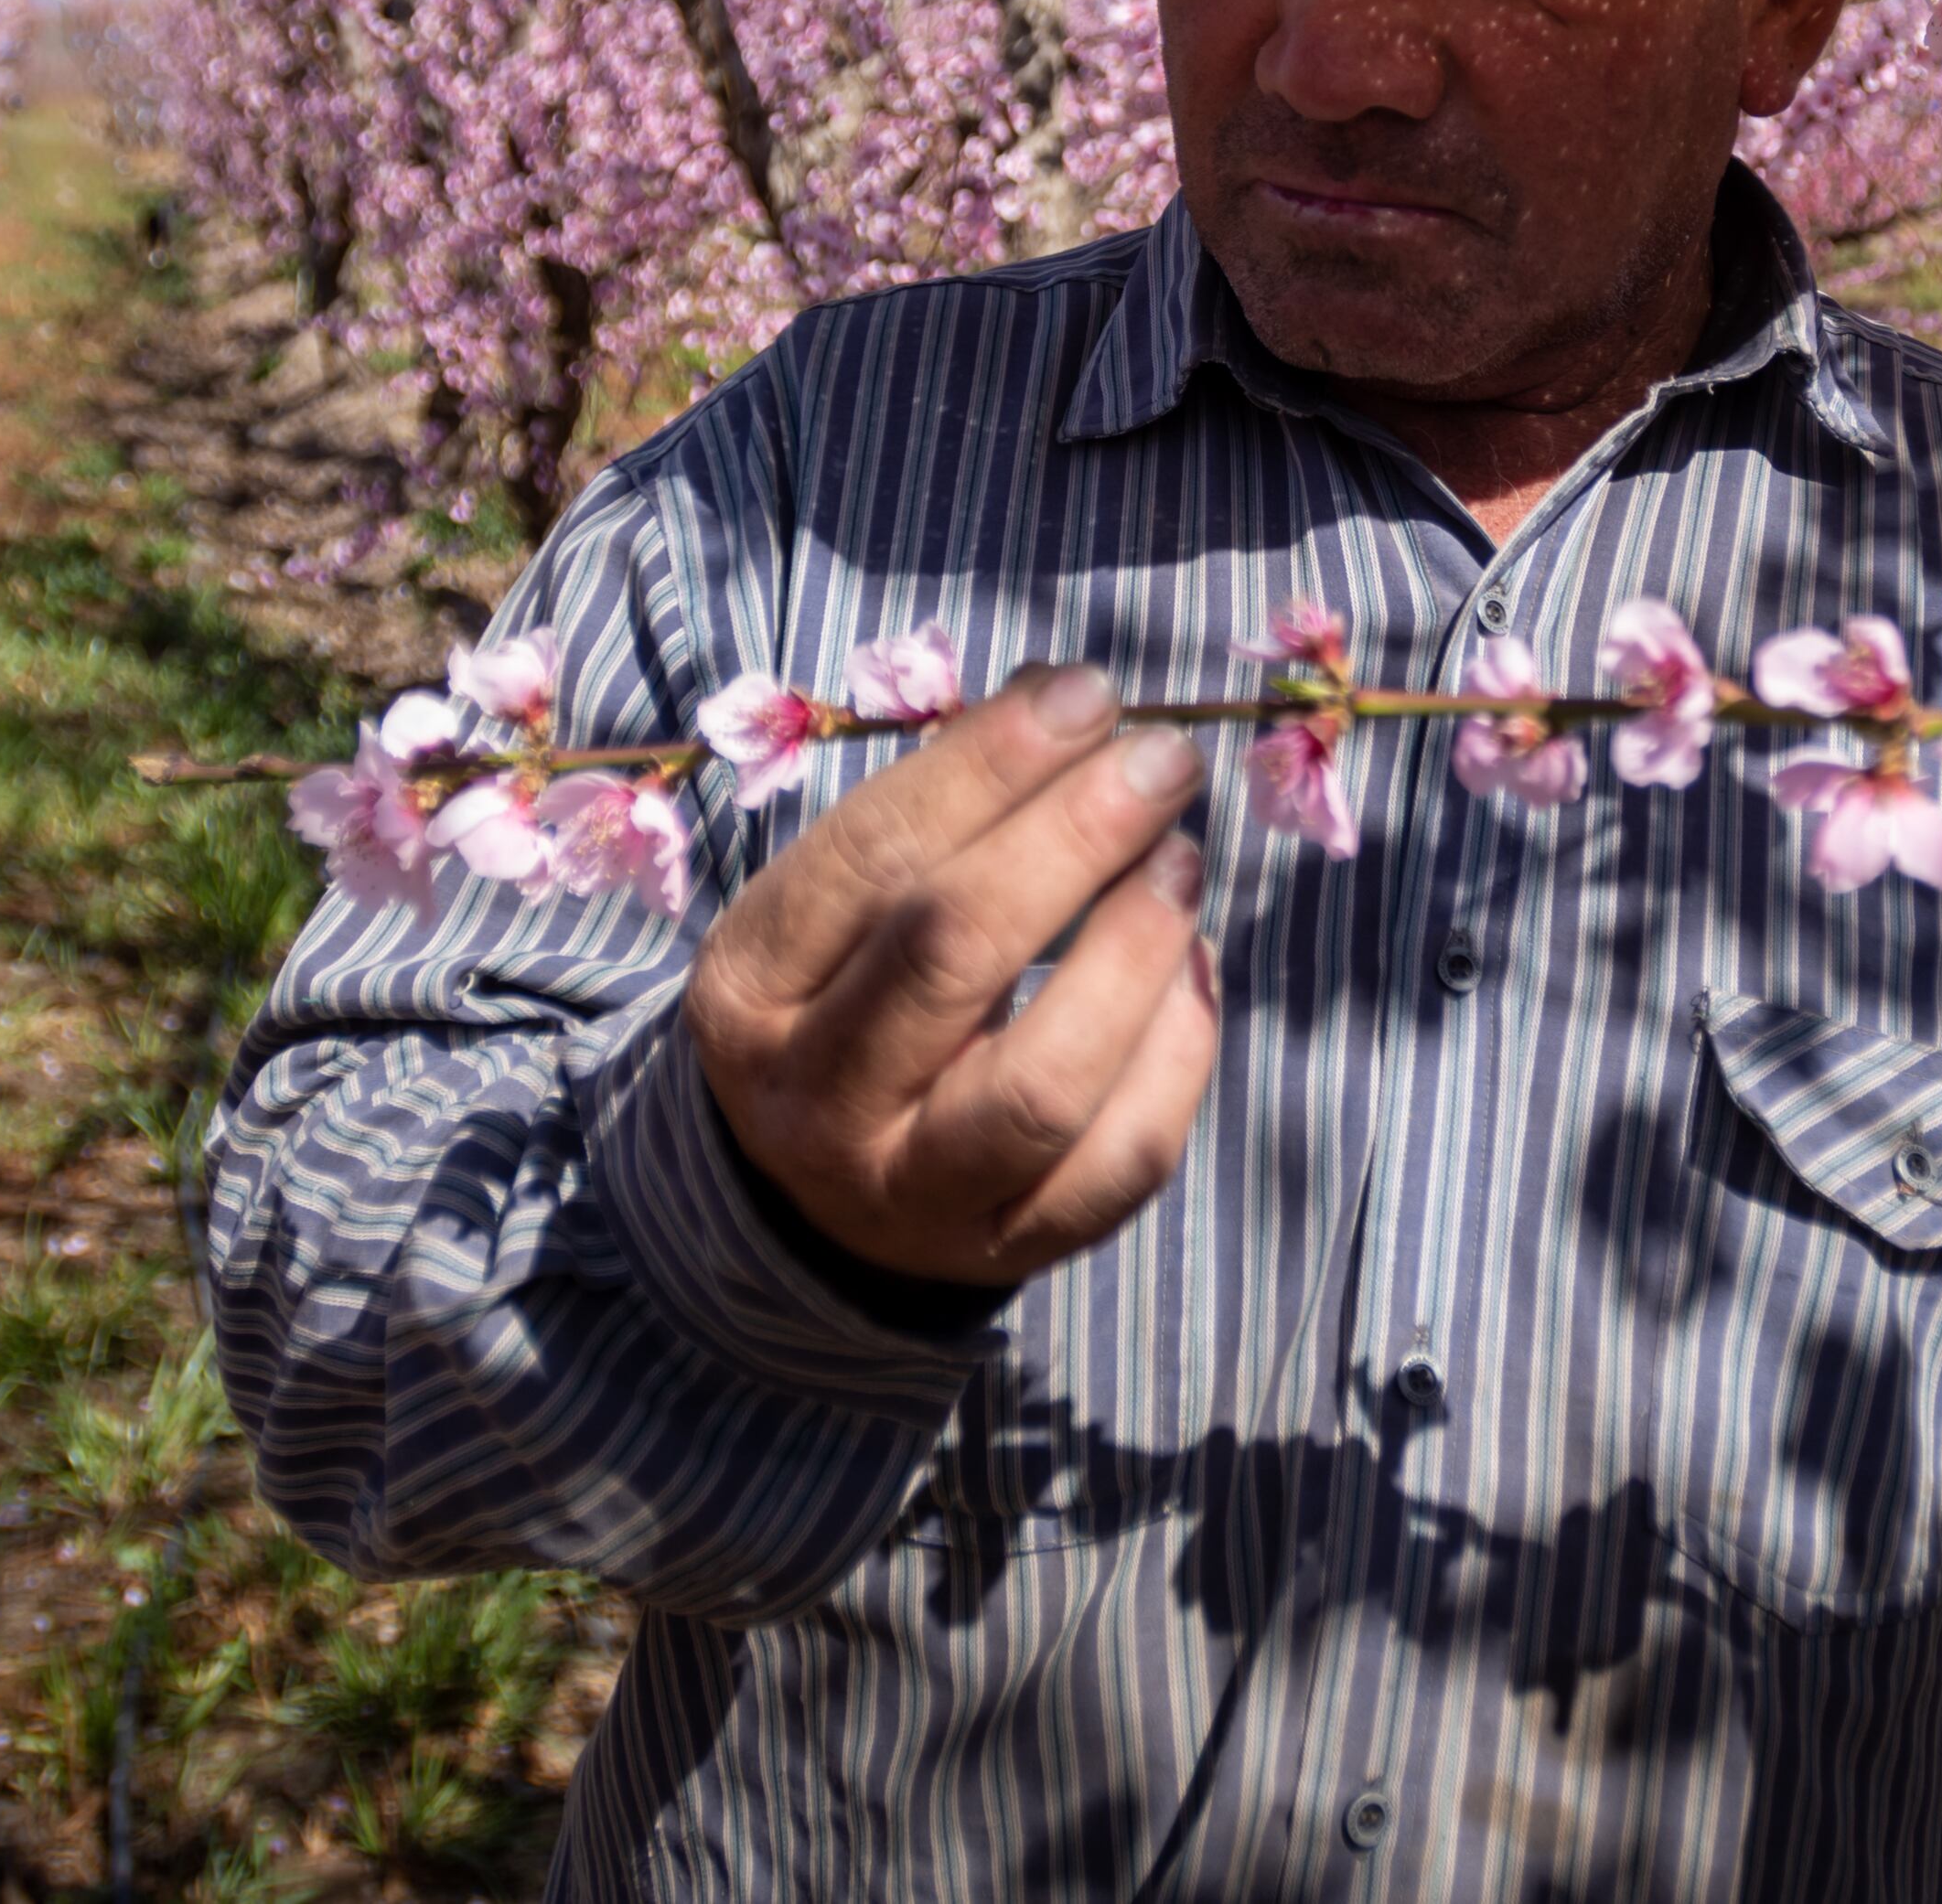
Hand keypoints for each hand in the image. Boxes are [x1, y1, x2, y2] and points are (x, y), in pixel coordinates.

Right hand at [682, 665, 1220, 1287]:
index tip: (1086, 693)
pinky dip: (1177, 1051)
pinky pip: (1120, 1160)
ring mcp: (914, 1192)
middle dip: (1071, 838)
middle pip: (950, 958)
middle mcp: (816, 1101)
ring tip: (1181, 863)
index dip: (989, 766)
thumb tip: (1075, 703)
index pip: (872, 858)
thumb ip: (942, 811)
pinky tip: (1192, 967)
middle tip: (1160, 761)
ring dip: (1133, 953)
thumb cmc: (849, 993)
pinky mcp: (1012, 1247)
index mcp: (749, 988)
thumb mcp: (842, 904)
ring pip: (1042, 1085)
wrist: (819, 1193)